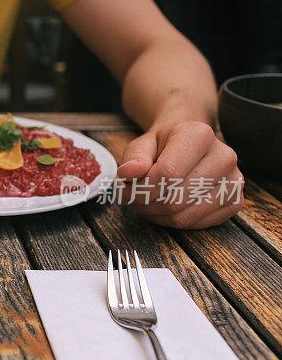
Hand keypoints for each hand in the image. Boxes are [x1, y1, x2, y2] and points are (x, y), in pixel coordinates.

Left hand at [117, 121, 243, 228]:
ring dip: (157, 216)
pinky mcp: (235, 201)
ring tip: (146, 203)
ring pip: (184, 216)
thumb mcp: (143, 143)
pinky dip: (173, 222)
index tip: (125, 191)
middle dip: (146, 204)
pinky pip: (197, 224)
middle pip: (174, 199)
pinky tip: (164, 209)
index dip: (141, 189)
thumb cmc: (165, 144)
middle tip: (133, 199)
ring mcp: (234, 181)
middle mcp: (224, 157)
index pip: (167, 174)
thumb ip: (134, 157)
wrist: (192, 142)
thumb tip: (127, 173)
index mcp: (200, 135)